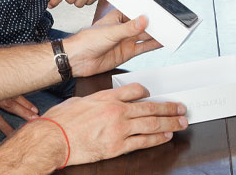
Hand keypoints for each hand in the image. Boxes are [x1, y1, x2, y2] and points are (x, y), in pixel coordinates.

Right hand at [41, 83, 187, 165]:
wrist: (53, 138)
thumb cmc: (62, 120)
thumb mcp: (80, 101)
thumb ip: (97, 101)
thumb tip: (103, 103)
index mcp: (107, 97)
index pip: (135, 90)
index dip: (147, 92)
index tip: (152, 94)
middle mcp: (116, 111)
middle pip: (149, 108)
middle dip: (168, 108)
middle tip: (181, 107)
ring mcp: (118, 129)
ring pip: (151, 124)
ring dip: (170, 122)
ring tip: (181, 121)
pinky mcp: (117, 146)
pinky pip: (143, 142)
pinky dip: (157, 138)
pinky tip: (166, 136)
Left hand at [66, 10, 160, 77]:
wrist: (78, 59)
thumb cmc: (86, 40)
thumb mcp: (110, 32)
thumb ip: (129, 28)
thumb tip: (143, 20)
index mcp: (117, 17)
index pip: (136, 12)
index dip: (147, 10)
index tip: (159, 9)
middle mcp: (122, 28)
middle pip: (142, 24)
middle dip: (154, 23)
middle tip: (168, 21)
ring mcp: (125, 40)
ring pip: (145, 36)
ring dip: (156, 34)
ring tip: (169, 31)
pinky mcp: (127, 53)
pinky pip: (143, 48)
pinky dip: (152, 45)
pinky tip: (161, 42)